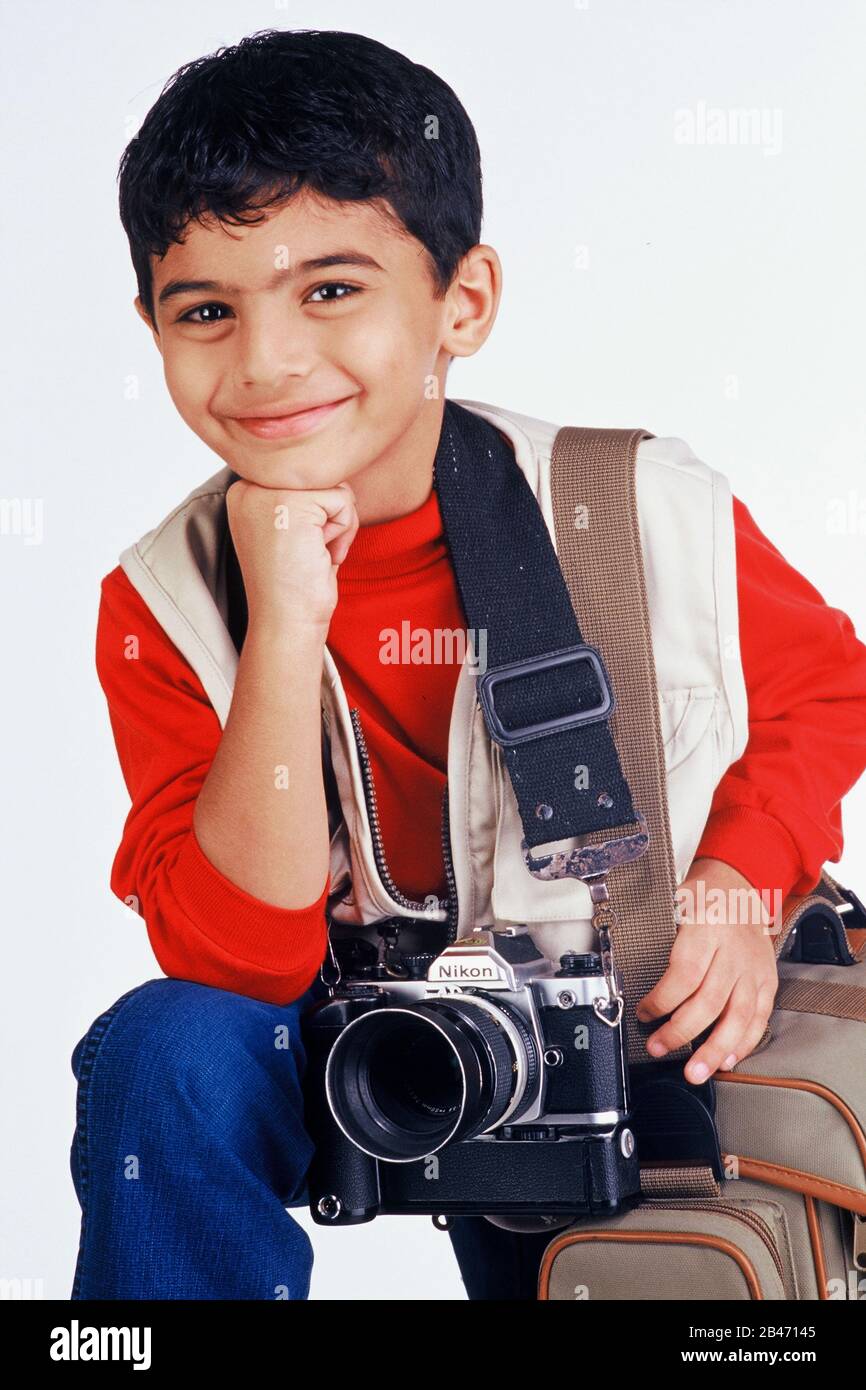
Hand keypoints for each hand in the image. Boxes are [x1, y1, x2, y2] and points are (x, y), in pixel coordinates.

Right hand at [226, 477, 358, 632]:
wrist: (286, 622)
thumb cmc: (295, 583)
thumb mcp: (293, 528)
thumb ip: (303, 494)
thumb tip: (333, 462)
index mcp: (245, 491)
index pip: (305, 476)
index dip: (318, 513)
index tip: (300, 546)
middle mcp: (248, 486)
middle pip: (321, 476)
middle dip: (329, 517)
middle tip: (309, 552)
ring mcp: (265, 492)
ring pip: (334, 486)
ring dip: (338, 525)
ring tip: (312, 553)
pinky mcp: (290, 502)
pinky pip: (343, 500)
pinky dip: (344, 531)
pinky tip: (320, 554)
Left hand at [634, 856, 779, 1084]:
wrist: (741, 883)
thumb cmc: (703, 895)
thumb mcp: (674, 902)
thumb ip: (657, 936)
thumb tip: (628, 970)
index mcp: (707, 929)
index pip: (686, 973)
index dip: (663, 1000)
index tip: (644, 1014)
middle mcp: (734, 951)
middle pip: (710, 1001)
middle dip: (682, 1032)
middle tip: (659, 1049)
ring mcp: (753, 968)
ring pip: (738, 1016)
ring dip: (715, 1049)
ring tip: (696, 1072)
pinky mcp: (767, 980)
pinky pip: (760, 1017)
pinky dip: (745, 1042)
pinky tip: (728, 1059)